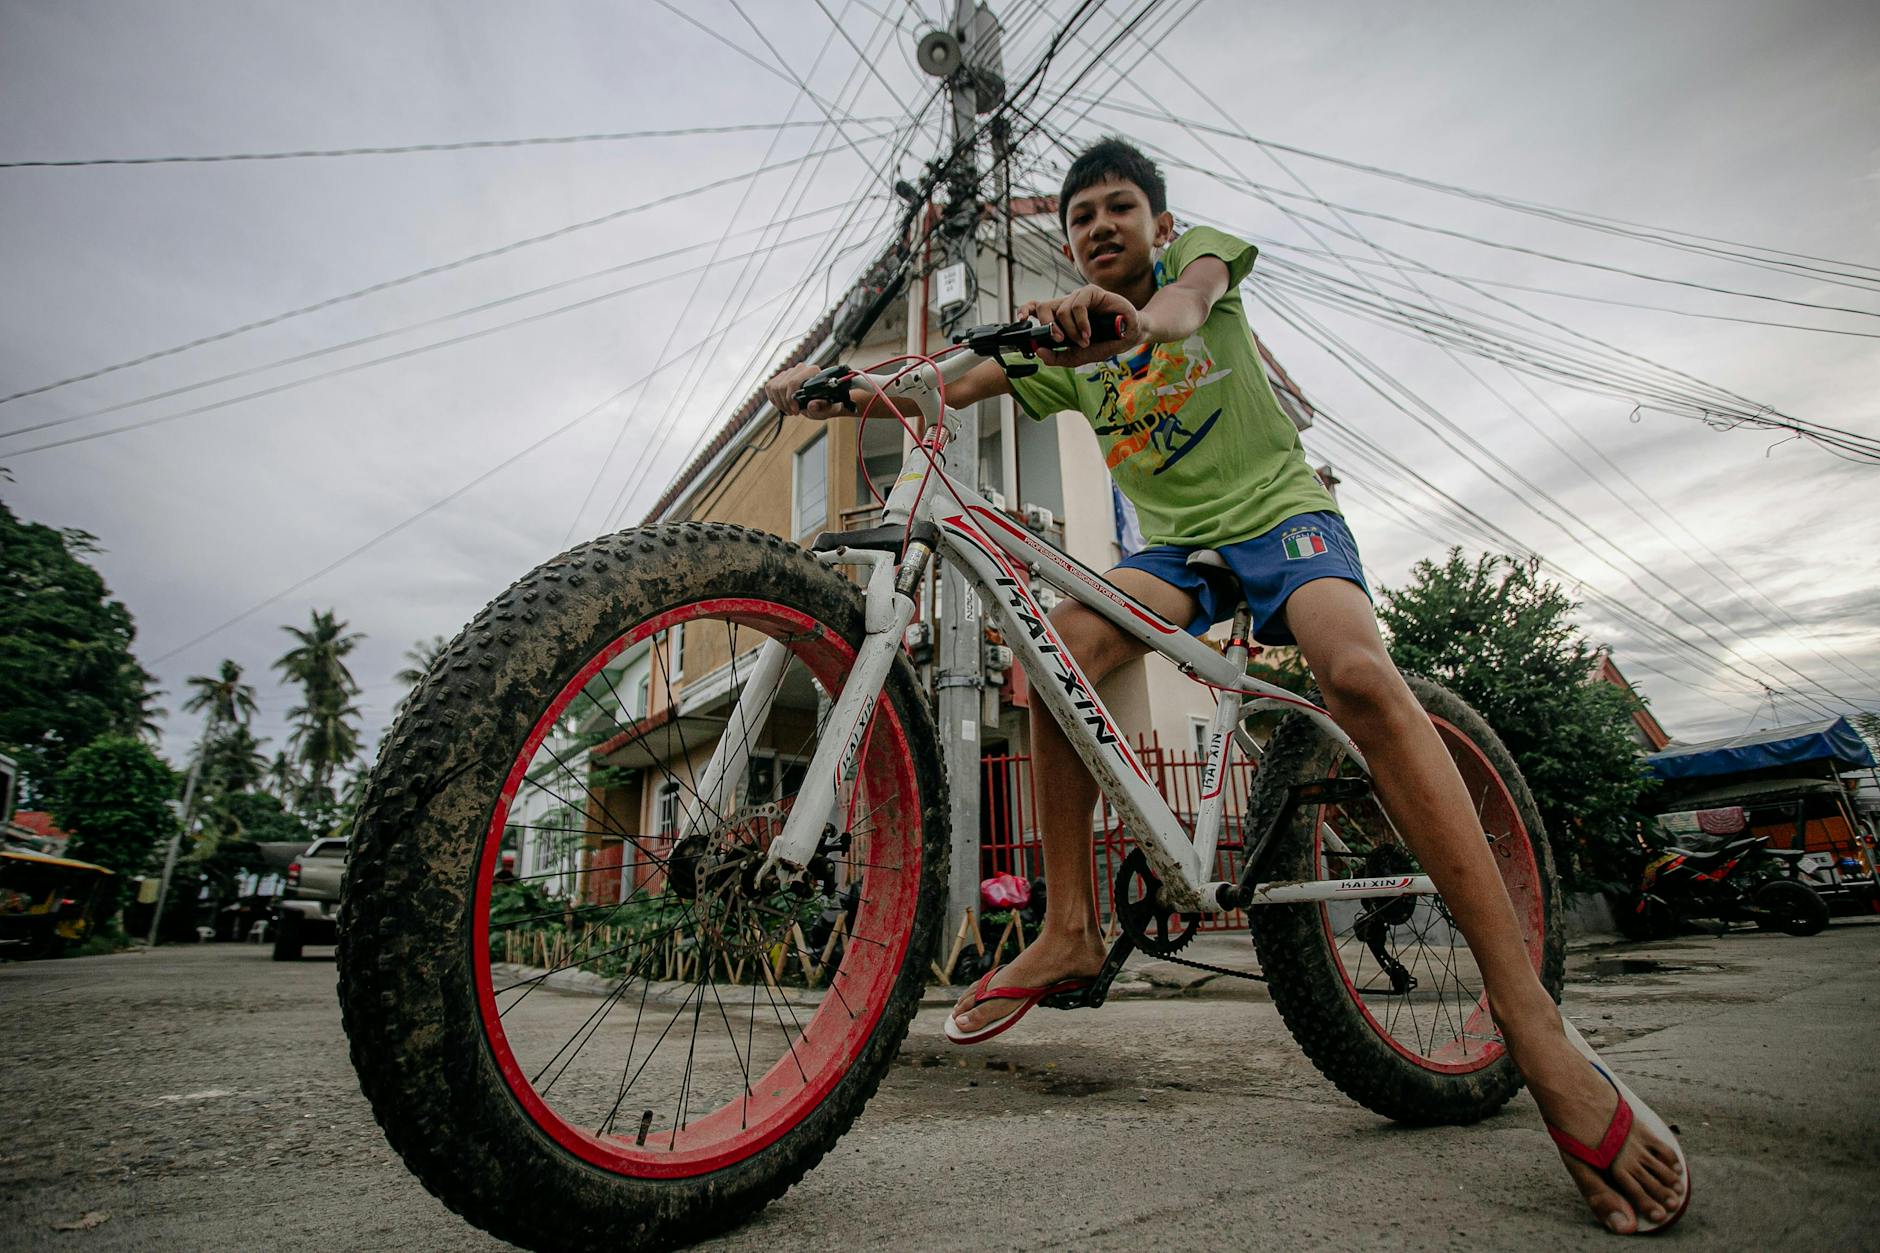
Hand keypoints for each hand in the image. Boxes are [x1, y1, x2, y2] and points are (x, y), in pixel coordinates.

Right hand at [764, 362, 850, 419]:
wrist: (819, 402)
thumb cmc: (824, 404)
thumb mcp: (825, 409)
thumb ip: (820, 407)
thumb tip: (812, 405)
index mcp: (812, 371)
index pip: (793, 382)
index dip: (790, 399)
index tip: (796, 411)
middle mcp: (800, 368)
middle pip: (782, 386)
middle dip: (785, 403)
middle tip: (793, 412)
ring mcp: (789, 372)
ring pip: (774, 387)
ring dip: (779, 402)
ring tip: (789, 409)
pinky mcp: (781, 377)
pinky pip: (769, 387)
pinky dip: (773, 399)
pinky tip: (782, 404)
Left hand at [1018, 285, 1140, 367]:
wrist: (1130, 335)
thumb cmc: (1105, 343)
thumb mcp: (1079, 356)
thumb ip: (1059, 357)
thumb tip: (1040, 352)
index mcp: (1060, 318)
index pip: (1036, 309)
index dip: (1025, 310)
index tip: (1020, 320)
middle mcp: (1066, 305)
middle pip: (1043, 307)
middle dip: (1047, 326)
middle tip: (1060, 340)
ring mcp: (1078, 297)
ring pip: (1061, 310)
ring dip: (1072, 331)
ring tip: (1085, 340)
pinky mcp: (1091, 291)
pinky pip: (1077, 305)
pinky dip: (1081, 323)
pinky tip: (1088, 333)